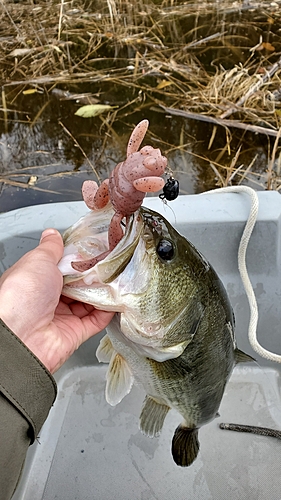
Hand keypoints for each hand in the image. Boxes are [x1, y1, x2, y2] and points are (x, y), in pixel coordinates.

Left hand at [0, 229, 113, 373]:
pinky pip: (97, 320)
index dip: (77, 258)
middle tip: (109, 262)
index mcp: (36, 280)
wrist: (22, 336)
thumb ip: (51, 248)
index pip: (61, 266)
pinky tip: (116, 299)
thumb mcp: (37, 260)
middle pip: (77, 284)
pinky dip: (108, 311)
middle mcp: (48, 299)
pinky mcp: (76, 333)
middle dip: (93, 274)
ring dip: (103, 291)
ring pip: (89, 301)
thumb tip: (53, 234)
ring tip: (116, 278)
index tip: (94, 249)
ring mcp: (62, 317)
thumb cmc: (22, 295)